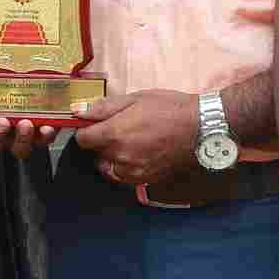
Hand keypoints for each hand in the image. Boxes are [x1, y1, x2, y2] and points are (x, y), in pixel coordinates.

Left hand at [73, 90, 198, 186]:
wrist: (202, 128)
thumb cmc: (170, 108)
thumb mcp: (135, 98)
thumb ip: (103, 107)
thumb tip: (77, 111)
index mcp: (114, 134)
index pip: (82, 139)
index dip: (87, 130)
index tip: (96, 124)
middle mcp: (120, 157)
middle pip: (95, 155)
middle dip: (101, 143)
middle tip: (119, 130)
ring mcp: (133, 172)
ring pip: (109, 168)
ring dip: (113, 158)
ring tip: (131, 143)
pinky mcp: (146, 180)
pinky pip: (126, 177)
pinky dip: (127, 168)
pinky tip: (141, 154)